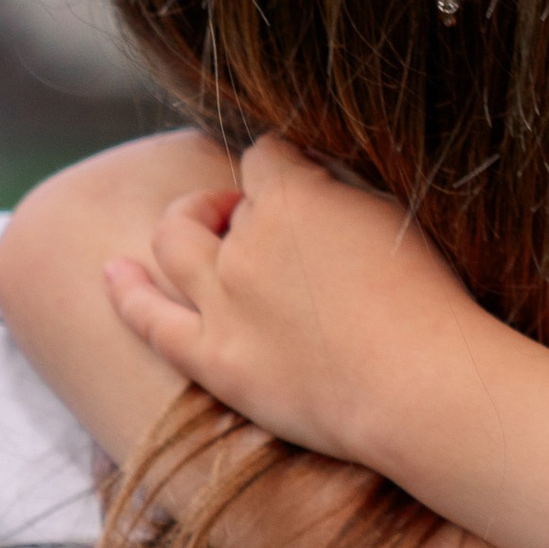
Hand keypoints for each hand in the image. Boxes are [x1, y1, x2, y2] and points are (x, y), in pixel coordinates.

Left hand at [103, 137, 474, 468]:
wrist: (422, 390)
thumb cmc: (433, 306)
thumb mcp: (399, 221)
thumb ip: (345, 195)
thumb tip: (316, 181)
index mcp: (294, 198)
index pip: (267, 157)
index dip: (282, 168)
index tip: (299, 183)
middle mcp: (246, 242)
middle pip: (216, 202)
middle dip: (228, 202)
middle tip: (253, 218)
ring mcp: (223, 302)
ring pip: (174, 244)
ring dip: (185, 229)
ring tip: (198, 234)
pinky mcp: (215, 360)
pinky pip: (151, 320)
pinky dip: (127, 292)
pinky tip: (114, 273)